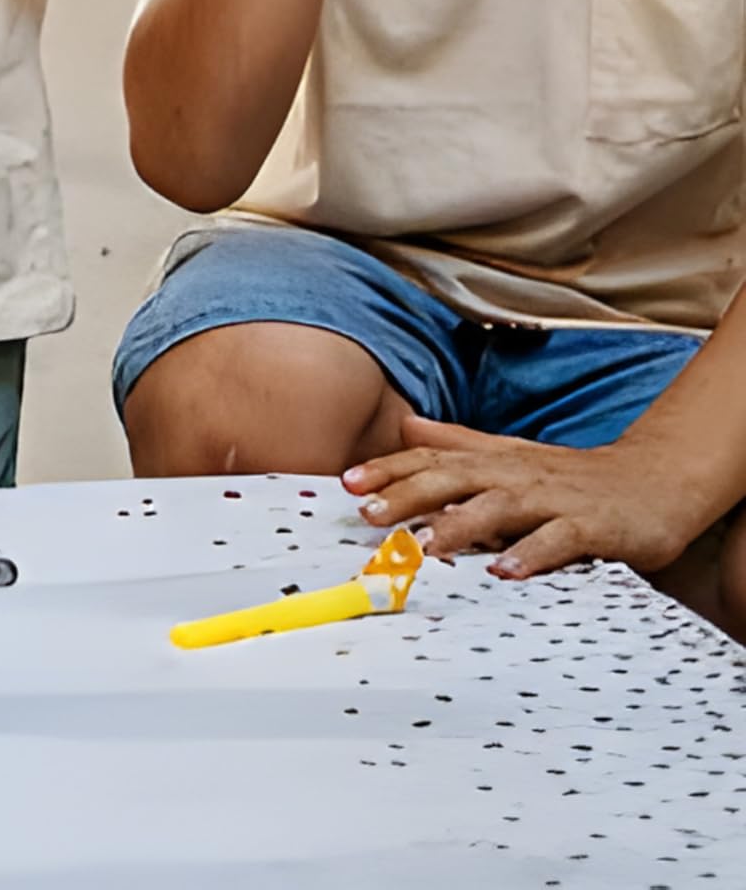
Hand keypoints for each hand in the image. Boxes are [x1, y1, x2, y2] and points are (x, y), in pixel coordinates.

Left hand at [346, 411, 709, 578]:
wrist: (652, 481)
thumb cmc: (571, 474)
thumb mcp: (509, 454)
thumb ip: (457, 443)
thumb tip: (406, 427)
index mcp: (493, 459)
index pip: (432, 460)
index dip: (389, 469)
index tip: (346, 482)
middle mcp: (515, 473)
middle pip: (453, 480)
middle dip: (407, 494)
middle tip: (368, 513)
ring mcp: (552, 499)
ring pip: (497, 508)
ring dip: (459, 526)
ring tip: (424, 545)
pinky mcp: (591, 527)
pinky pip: (557, 541)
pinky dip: (531, 554)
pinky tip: (505, 572)